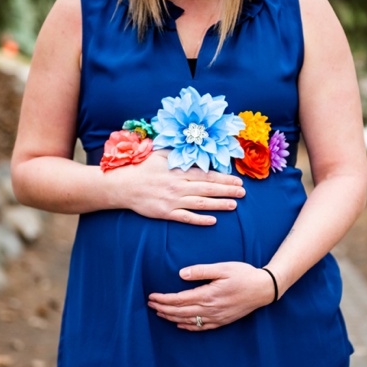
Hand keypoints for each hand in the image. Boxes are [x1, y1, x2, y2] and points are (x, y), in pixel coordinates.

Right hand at [107, 151, 245, 225]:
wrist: (123, 185)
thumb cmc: (142, 167)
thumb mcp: (161, 153)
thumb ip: (179, 152)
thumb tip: (194, 146)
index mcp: (179, 171)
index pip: (207, 175)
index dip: (224, 178)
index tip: (238, 181)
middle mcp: (178, 186)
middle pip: (208, 189)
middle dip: (227, 191)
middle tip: (242, 193)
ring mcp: (173, 200)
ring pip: (201, 203)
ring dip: (219, 205)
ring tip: (234, 205)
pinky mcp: (166, 213)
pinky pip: (186, 217)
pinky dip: (200, 219)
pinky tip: (213, 220)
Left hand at [148, 262, 274, 330]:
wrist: (264, 289)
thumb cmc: (244, 274)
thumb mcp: (223, 268)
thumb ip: (201, 271)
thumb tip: (181, 274)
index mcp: (208, 295)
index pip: (179, 299)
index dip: (164, 299)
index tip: (152, 296)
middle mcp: (210, 309)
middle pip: (180, 312)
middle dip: (163, 308)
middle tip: (150, 305)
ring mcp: (216, 317)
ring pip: (188, 321)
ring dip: (172, 318)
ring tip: (160, 313)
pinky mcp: (222, 321)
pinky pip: (201, 327)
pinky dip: (188, 327)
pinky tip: (180, 324)